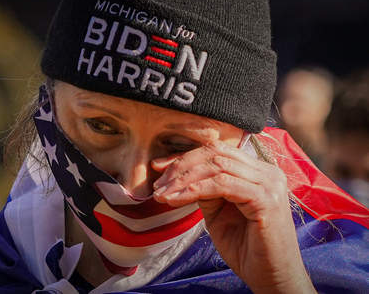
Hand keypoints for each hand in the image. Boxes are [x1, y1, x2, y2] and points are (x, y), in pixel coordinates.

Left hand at [152, 141, 315, 293]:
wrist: (271, 278)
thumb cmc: (246, 248)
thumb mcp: (218, 212)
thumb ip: (205, 189)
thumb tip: (178, 174)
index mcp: (258, 171)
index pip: (217, 151)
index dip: (185, 157)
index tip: (158, 168)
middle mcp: (267, 172)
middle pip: (216, 153)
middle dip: (181, 166)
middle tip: (158, 184)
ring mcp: (269, 183)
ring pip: (217, 166)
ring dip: (184, 179)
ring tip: (163, 194)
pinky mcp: (266, 199)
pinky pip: (223, 185)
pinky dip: (195, 189)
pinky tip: (177, 199)